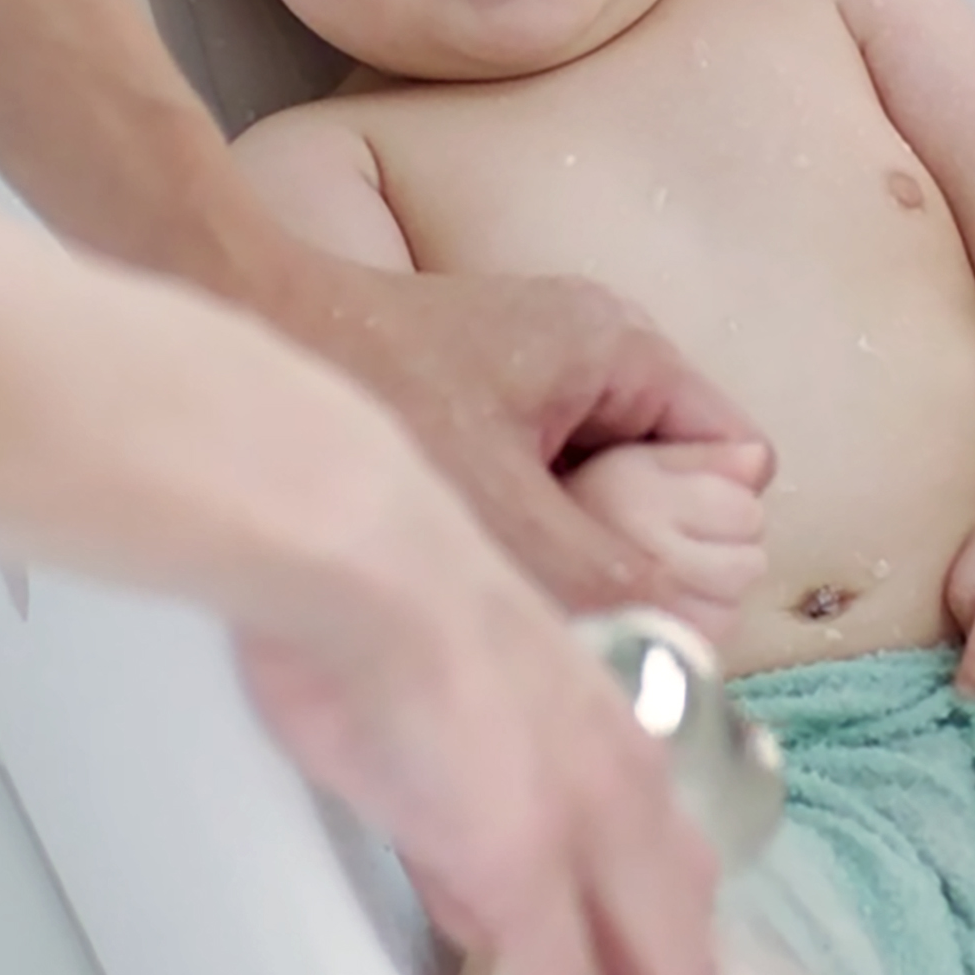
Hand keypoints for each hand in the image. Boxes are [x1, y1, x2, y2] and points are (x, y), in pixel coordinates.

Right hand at [233, 446, 720, 974]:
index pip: (670, 896)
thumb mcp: (455, 734)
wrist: (363, 561)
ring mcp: (584, 831)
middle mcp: (628, 794)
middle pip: (686, 952)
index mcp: (614, 753)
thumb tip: (482, 910)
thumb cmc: (387, 618)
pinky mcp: (523, 861)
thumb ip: (477, 829)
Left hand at [260, 248, 767, 616]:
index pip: (738, 465)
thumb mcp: (504, 514)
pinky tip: (473, 564)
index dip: (710, 543)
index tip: (649, 594)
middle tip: (570, 592)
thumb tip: (682, 657)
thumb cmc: (361, 384)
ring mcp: (537, 386)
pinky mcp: (483, 417)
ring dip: (577, 557)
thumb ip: (606, 582)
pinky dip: (526, 542)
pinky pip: (548, 499)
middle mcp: (594, 358)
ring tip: (511, 578)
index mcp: (624, 350)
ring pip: (610, 503)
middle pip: (680, 489)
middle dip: (644, 557)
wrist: (236, 318)